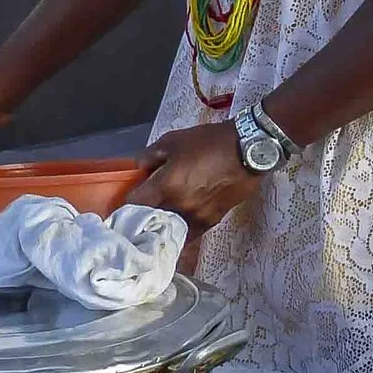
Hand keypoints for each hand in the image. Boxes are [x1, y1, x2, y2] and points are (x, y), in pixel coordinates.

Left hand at [130, 123, 259, 239]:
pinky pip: (187, 232)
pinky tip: (178, 221)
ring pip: (168, 230)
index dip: (124, 204)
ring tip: (158, 219)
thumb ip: (150, 155)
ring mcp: (195, 218)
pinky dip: (180, 228)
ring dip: (161, 226)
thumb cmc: (209, 142)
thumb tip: (139, 169)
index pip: (133, 205)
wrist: (248, 151)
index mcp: (166, 186)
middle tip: (138, 211)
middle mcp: (178, 208)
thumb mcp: (174, 140)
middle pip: (149, 222)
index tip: (124, 201)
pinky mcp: (211, 222)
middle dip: (141, 217)